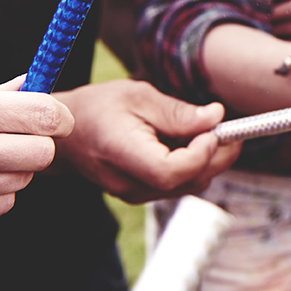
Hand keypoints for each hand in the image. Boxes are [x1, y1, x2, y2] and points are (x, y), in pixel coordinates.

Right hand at [53, 79, 241, 202]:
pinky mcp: (142, 193)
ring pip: (188, 186)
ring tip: (201, 130)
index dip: (200, 154)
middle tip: (228, 128)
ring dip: (207, 160)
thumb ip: (177, 112)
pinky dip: (192, 165)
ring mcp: (134, 194)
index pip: (170, 172)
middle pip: (187, 182)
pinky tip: (186, 143)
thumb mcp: (137, 96)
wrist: (62, 135)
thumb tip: (216, 117)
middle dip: (216, 156)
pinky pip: (178, 184)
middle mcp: (129, 183)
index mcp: (121, 154)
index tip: (213, 129)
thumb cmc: (97, 108)